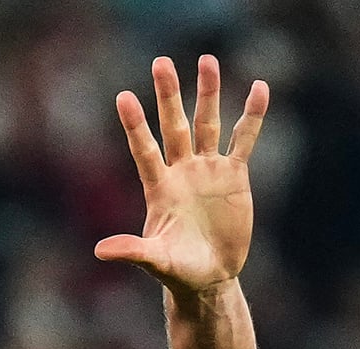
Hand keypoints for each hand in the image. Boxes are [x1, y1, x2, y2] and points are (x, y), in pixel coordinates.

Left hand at [95, 55, 268, 293]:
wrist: (209, 276)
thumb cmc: (177, 270)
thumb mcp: (155, 261)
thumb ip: (131, 252)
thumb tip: (99, 251)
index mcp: (159, 188)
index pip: (144, 149)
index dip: (135, 125)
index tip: (123, 97)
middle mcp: (181, 171)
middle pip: (175, 126)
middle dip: (169, 95)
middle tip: (161, 62)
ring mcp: (207, 170)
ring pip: (208, 123)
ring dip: (208, 94)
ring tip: (207, 60)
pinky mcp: (234, 176)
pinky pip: (243, 139)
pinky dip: (252, 116)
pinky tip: (259, 88)